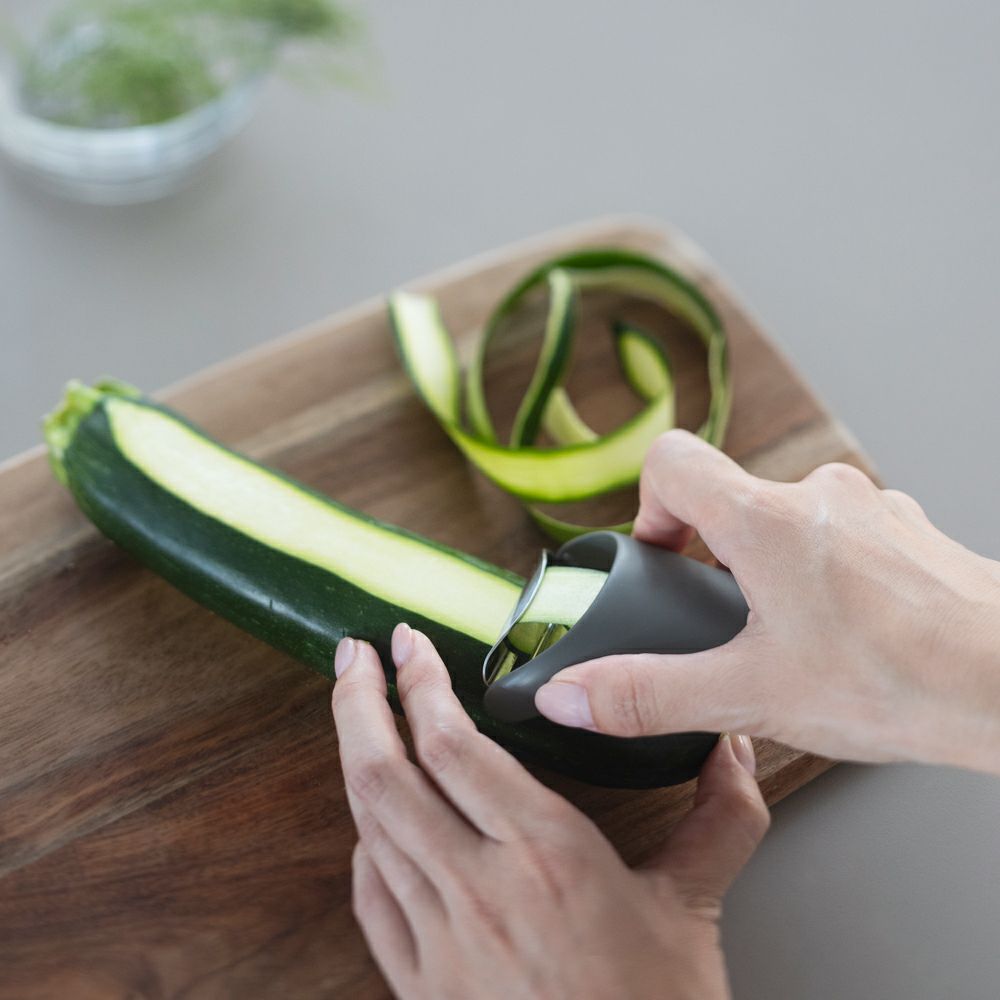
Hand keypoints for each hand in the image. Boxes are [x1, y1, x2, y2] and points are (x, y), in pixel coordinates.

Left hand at [331, 624, 767, 999]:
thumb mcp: (696, 909)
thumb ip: (721, 817)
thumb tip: (734, 750)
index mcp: (546, 855)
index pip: (453, 744)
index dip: (419, 683)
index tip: (408, 644)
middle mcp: (480, 889)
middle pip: (387, 772)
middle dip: (359, 701)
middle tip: (353, 656)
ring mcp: (440, 941)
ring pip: (369, 827)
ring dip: (354, 758)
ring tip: (356, 715)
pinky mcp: (421, 985)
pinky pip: (370, 899)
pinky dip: (364, 847)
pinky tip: (372, 827)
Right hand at [535, 430, 999, 773]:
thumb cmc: (901, 682)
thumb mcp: (749, 696)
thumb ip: (647, 695)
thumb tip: (568, 696)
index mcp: (762, 518)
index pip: (671, 458)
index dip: (649, 506)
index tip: (662, 561)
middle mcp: (816, 494)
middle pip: (729, 494)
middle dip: (713, 555)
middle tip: (726, 621)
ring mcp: (870, 508)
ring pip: (790, 516)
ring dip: (774, 564)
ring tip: (792, 635)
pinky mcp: (909, 532)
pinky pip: (843, 533)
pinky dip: (829, 571)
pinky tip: (851, 633)